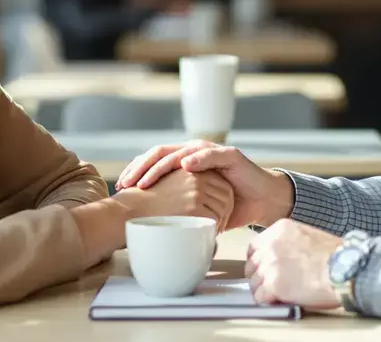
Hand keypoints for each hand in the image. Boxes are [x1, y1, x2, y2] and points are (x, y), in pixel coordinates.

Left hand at [116, 142, 294, 228]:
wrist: (260, 201)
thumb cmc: (228, 206)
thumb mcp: (196, 209)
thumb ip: (177, 210)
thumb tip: (148, 229)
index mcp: (183, 163)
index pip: (153, 162)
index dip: (136, 172)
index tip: (121, 187)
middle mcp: (193, 153)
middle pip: (160, 154)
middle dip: (140, 168)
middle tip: (127, 184)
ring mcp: (211, 152)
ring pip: (180, 153)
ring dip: (161, 166)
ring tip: (147, 179)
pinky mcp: (229, 156)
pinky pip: (211, 155)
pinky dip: (197, 159)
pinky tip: (185, 165)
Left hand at [245, 219, 341, 309]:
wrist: (346, 269)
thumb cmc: (337, 256)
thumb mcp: (309, 236)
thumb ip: (289, 243)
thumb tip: (282, 259)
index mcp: (280, 229)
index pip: (255, 246)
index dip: (259, 261)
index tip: (265, 269)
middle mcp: (271, 244)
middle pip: (251, 265)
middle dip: (260, 276)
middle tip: (274, 285)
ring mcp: (270, 264)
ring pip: (254, 283)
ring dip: (265, 291)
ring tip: (282, 294)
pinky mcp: (273, 284)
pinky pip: (260, 298)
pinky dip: (269, 302)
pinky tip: (282, 301)